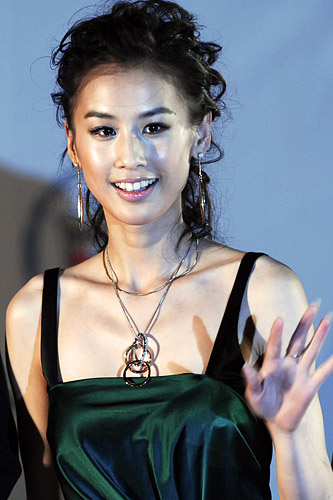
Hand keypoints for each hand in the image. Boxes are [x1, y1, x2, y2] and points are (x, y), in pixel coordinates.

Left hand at [242, 304, 332, 431]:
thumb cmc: (262, 407)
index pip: (275, 346)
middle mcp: (288, 364)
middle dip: (305, 323)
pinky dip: (332, 363)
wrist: (277, 423)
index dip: (277, 333)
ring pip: (312, 350)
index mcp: (272, 365)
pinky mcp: (310, 385)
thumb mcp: (254, 396)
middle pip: (298, 339)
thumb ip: (252, 382)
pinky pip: (324, 372)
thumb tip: (245, 367)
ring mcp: (300, 373)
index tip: (279, 319)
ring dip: (320, 335)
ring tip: (327, 319)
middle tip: (313, 307)